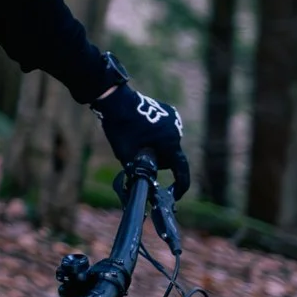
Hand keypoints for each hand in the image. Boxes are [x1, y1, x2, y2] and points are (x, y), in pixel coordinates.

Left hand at [92, 63, 190, 197]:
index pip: (180, 169)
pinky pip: (166, 132)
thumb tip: (141, 186)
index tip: (176, 195)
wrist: (115, 101)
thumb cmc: (120, 128)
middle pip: (171, 157)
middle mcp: (176, 132)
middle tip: (139, 156)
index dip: (180, 185)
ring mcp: (174, 120)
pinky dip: (157, 136)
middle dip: (159, 161)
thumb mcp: (126, 155)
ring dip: (157, 147)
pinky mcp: (169, 113)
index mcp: (169, 143)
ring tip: (137, 139)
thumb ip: (137, 171)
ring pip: (168, 144)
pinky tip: (142, 130)